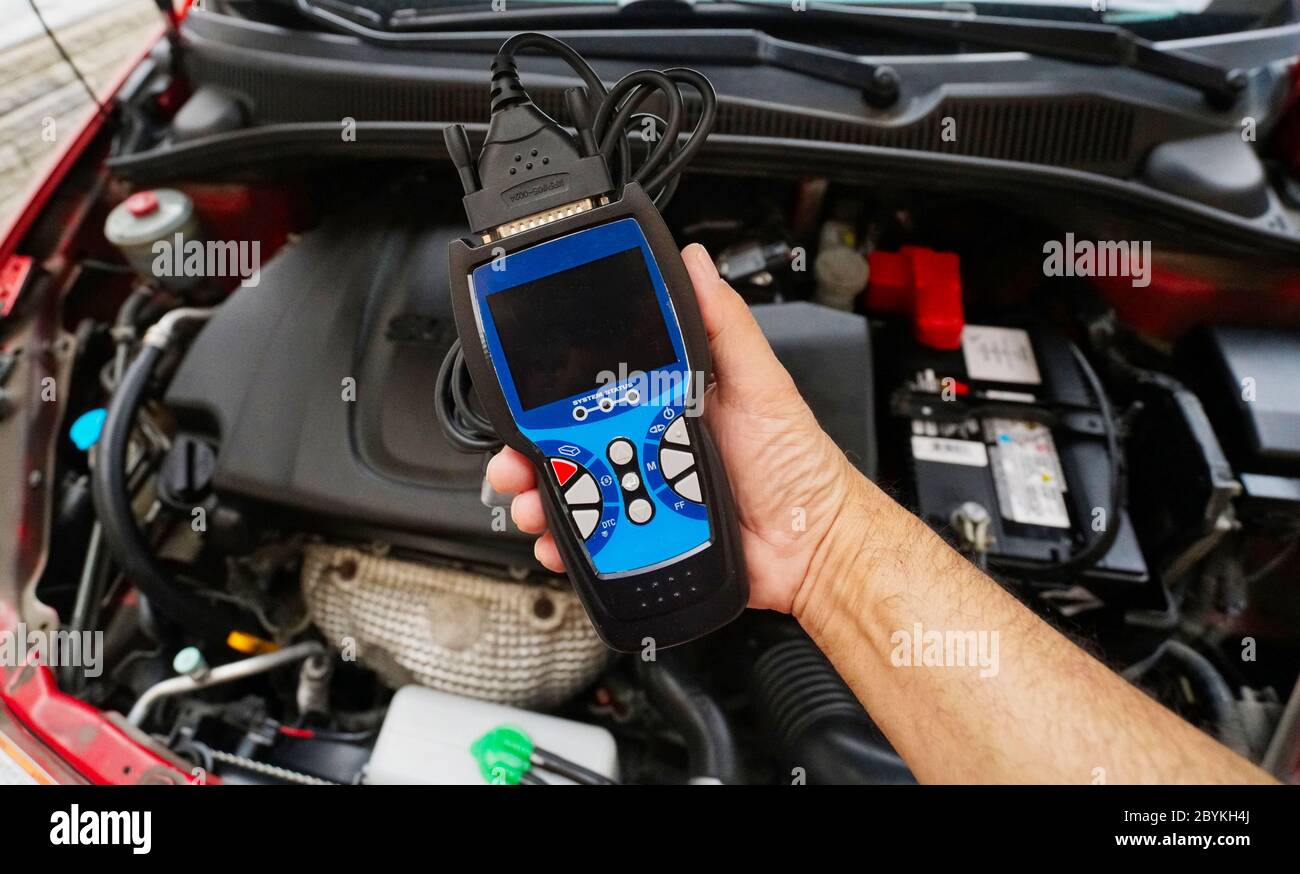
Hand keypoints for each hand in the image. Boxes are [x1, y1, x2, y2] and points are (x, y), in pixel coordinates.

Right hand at [486, 243, 860, 612]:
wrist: (812, 547)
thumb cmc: (797, 465)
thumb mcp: (763, 383)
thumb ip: (725, 325)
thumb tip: (695, 264)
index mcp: (668, 399)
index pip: (594, 385)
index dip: (554, 389)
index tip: (528, 390)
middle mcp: (647, 444)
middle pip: (566, 441)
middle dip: (529, 449)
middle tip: (516, 456)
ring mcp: (642, 492)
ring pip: (570, 491)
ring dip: (537, 497)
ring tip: (534, 502)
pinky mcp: (642, 539)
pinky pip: (590, 539)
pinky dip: (564, 542)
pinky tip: (558, 540)